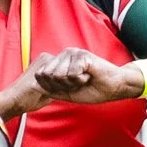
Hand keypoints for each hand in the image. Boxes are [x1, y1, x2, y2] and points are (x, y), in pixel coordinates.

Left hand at [31, 47, 146, 105]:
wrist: (112, 88)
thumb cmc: (91, 90)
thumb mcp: (66, 93)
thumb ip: (50, 89)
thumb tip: (33, 85)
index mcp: (59, 61)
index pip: (41, 74)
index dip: (52, 87)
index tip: (68, 88)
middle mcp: (64, 54)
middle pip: (48, 75)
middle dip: (62, 86)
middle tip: (77, 83)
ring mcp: (73, 53)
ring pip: (59, 75)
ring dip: (72, 83)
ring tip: (83, 79)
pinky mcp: (82, 55)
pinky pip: (71, 74)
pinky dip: (81, 80)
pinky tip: (89, 76)